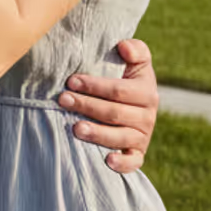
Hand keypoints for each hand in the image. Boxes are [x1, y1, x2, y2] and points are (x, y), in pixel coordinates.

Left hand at [60, 38, 159, 173]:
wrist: (134, 101)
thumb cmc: (125, 76)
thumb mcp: (134, 60)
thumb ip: (135, 49)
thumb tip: (124, 47)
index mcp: (146, 91)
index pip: (119, 90)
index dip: (95, 86)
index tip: (71, 81)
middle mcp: (147, 116)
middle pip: (114, 113)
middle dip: (87, 106)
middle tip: (63, 100)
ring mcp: (142, 136)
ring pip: (120, 137)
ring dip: (97, 133)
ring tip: (75, 128)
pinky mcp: (138, 153)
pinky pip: (134, 162)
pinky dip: (123, 163)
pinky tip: (107, 161)